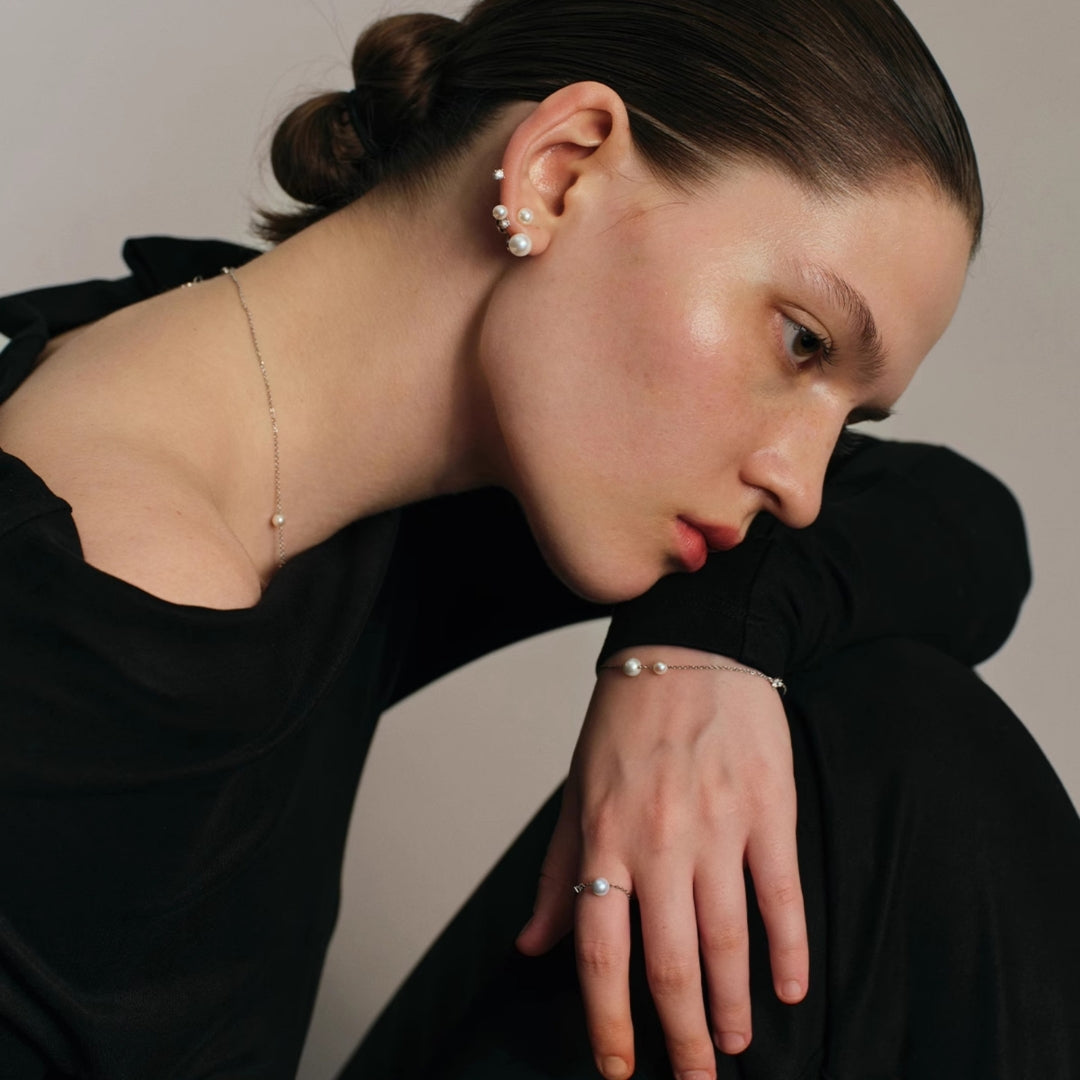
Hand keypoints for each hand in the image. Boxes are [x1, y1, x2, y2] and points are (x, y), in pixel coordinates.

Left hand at [516, 646, 807, 1079]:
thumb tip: (532, 944)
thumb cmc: (626, 719)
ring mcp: (719, 827)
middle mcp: (660, 841)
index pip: (601, 953)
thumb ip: (557, 870)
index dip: (610, 1022)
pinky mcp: (770, 811)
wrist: (690, 646)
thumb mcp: (576, 789)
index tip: (620, 1067)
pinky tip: (790, 989)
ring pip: (729, 942)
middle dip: (681, 1038)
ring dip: (731, 1007)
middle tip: (693, 1078)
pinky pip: (783, 897)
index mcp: (605, 836)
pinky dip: (790, 951)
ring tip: (731, 1044)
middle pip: (671, 965)